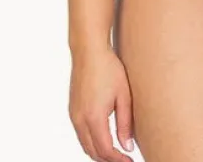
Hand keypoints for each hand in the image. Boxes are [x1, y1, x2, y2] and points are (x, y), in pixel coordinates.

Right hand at [69, 45, 134, 160]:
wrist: (89, 51)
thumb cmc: (109, 69)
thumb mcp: (124, 96)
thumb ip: (125, 123)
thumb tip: (127, 147)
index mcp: (94, 117)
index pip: (105, 150)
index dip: (118, 160)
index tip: (129, 161)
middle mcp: (80, 120)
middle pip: (93, 152)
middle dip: (108, 159)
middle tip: (124, 159)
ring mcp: (73, 115)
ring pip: (85, 145)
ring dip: (99, 152)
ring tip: (116, 152)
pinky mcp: (72, 110)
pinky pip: (81, 134)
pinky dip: (92, 142)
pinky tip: (104, 138)